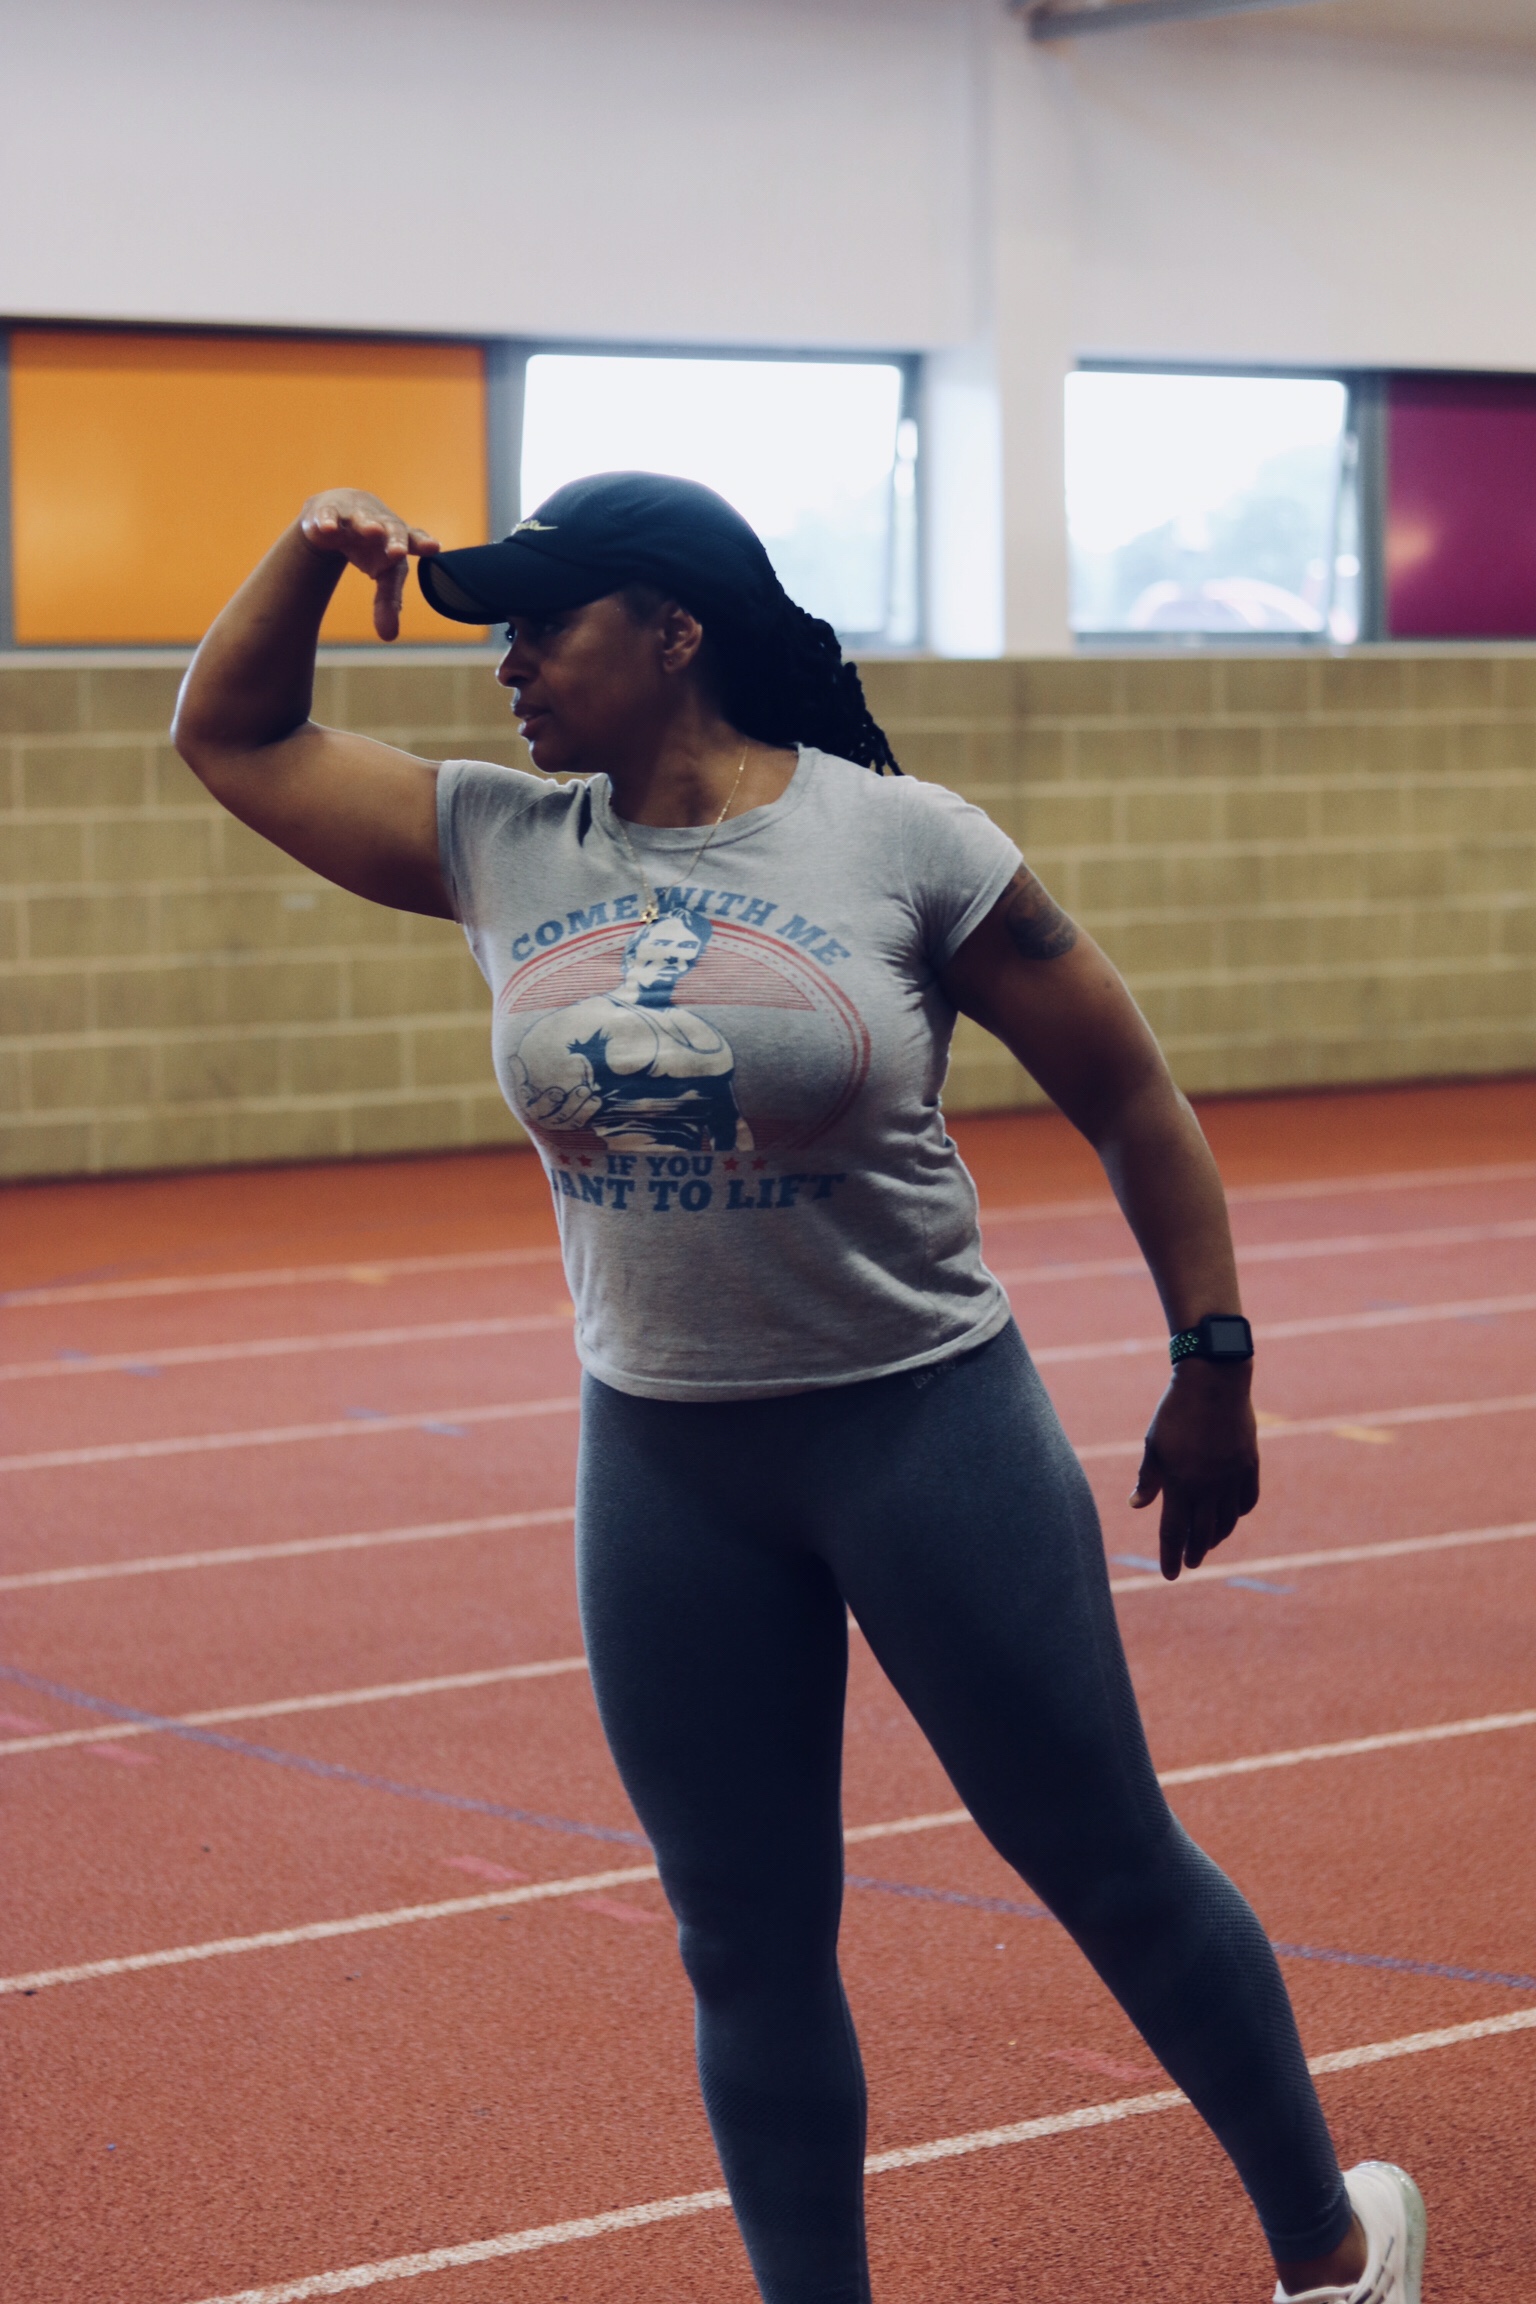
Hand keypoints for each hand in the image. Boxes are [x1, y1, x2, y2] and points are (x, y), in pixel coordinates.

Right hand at [298, 489, 440, 641]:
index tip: (433, 547)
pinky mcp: (328, 511)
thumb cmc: (373, 546)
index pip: (414, 539)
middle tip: (398, 552)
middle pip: (393, 529)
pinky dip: (328, 521)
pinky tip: (328, 529)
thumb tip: (389, 637)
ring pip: (363, 518)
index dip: (422, 543)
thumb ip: (388, 602)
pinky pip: (328, 514)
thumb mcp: (383, 572)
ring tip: (373, 532)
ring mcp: (355, 516)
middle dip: (396, 540)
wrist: (344, 509)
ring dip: (368, 525)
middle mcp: (381, 523)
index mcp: (399, 538)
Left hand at [1129, 1360, 1258, 1578]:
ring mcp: (1233, 1478)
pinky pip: (1247, 1501)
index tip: (1169, 1575)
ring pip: (1227, 1521)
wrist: (1214, 1383)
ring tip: (1209, 1544)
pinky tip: (1231, 1516)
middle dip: (1194, 1553)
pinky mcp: (1250, 1465)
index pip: (1173, 1533)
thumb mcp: (1154, 1445)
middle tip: (1190, 1564)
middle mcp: (1209, 1488)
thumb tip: (1136, 1505)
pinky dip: (1238, 1513)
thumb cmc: (1175, 1412)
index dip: (1170, 1557)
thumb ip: (1148, 1478)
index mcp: (1180, 1485)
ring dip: (1216, 1537)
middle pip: (1202, 1534)